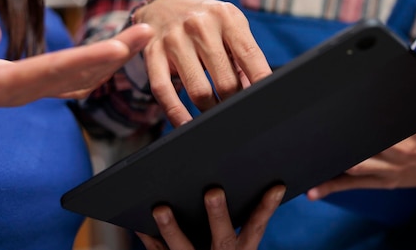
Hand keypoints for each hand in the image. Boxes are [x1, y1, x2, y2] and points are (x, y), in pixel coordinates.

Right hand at [0, 23, 153, 106]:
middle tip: (148, 30)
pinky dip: (96, 68)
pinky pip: (71, 81)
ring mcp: (30, 92)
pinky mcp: (29, 87)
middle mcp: (24, 92)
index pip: (54, 70)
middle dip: (116, 53)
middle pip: (80, 72)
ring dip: (113, 56)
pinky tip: (114, 58)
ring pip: (81, 76)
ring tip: (140, 34)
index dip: (88, 58)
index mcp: (4, 86)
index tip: (119, 47)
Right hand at [132, 0, 270, 125]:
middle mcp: (199, 25)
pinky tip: (186, 124)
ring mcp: (174, 39)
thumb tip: (255, 92)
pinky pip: (164, 92)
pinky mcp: (153, 54)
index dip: (260, 82)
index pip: (249, 55)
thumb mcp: (230, 27)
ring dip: (211, 111)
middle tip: (237, 109)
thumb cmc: (206, 23)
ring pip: (198, 91)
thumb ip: (244, 57)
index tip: (265, 101)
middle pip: (225, 81)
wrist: (163, 6)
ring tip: (217, 115)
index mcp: (225, 16)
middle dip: (234, 101)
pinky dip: (177, 114)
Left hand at [137, 185, 284, 249]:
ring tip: (161, 208)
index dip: (267, 207)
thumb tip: (258, 172)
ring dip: (172, 227)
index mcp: (242, 247)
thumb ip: (247, 214)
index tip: (277, 185)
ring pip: (184, 247)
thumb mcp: (241, 239)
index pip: (257, 225)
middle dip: (218, 214)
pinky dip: (149, 237)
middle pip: (223, 236)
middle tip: (212, 191)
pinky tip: (139, 221)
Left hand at [307, 37, 415, 199]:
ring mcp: (390, 168)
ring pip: (354, 164)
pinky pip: (355, 185)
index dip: (363, 107)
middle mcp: (401, 149)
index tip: (342, 97)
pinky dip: (333, 187)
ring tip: (304, 151)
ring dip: (330, 159)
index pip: (384, 115)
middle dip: (340, 131)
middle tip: (312, 121)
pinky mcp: (384, 180)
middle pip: (364, 139)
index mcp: (415, 126)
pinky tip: (313, 188)